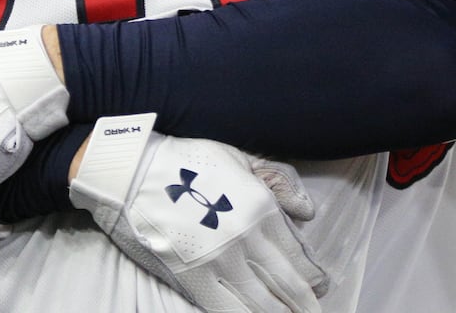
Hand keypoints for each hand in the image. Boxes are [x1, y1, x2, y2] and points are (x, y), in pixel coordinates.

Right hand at [70, 114, 327, 312]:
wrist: (135, 172)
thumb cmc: (189, 160)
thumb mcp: (240, 158)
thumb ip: (278, 183)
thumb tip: (308, 213)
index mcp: (261, 208)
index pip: (296, 255)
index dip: (312, 278)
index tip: (320, 288)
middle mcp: (246, 238)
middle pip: (285, 284)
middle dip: (304, 305)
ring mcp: (219, 261)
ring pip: (260, 303)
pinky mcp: (192, 276)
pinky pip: (224, 308)